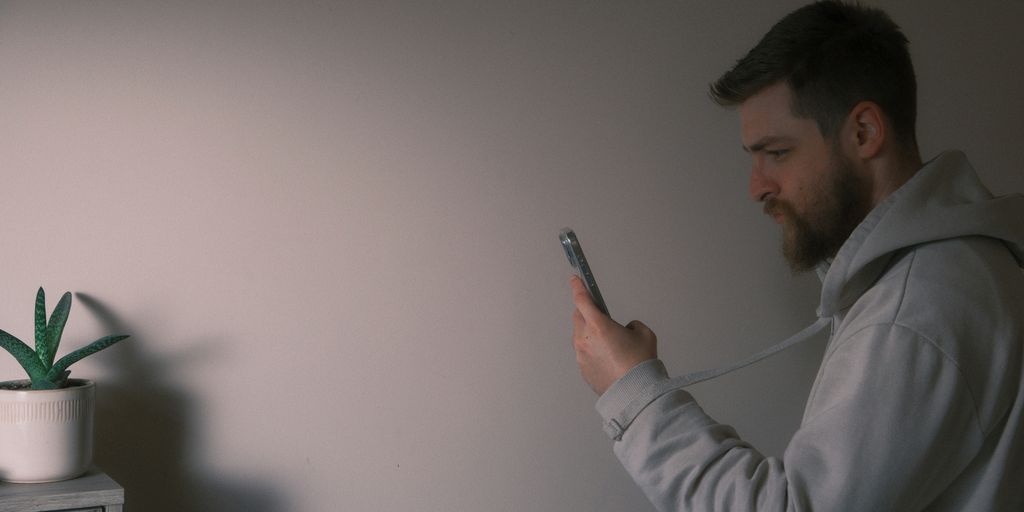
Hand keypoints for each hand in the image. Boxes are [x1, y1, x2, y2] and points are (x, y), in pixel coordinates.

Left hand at [570, 275, 656, 395]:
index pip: (582, 300)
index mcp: (598, 325)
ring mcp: (581, 355)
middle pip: (578, 317)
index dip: (578, 287)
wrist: (634, 393)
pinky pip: (583, 353)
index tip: (575, 279)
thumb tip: (624, 329)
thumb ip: (631, 325)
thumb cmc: (640, 362)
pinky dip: (592, 350)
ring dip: (590, 333)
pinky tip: (607, 358)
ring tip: (609, 343)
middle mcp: (584, 338)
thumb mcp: (644, 334)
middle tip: (601, 317)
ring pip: (580, 336)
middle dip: (587, 313)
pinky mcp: (582, 369)